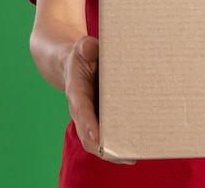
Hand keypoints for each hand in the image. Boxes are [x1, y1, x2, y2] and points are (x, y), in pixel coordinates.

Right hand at [64, 36, 134, 163]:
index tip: (98, 137)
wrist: (72, 63)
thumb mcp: (82, 46)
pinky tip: (132, 149)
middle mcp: (80, 108)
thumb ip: (86, 47)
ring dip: (111, 151)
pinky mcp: (97, 118)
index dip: (89, 124)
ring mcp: (88, 116)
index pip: (81, 110)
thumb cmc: (82, 55)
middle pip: (87, 134)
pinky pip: (103, 136)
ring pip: (95, 140)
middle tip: (122, 156)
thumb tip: (90, 47)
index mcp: (76, 90)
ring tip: (131, 157)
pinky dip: (114, 145)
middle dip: (103, 147)